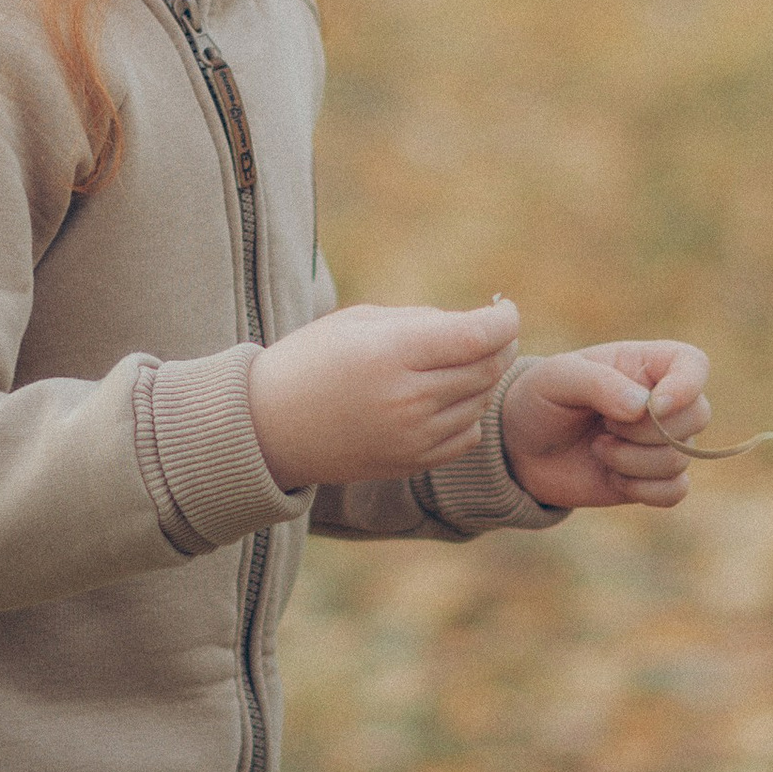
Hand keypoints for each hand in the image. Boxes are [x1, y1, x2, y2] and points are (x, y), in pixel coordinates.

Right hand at [248, 299, 521, 495]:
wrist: (268, 427)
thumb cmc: (312, 360)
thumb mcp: (359, 320)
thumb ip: (422, 319)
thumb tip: (478, 325)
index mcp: (391, 353)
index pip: (478, 337)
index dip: (504, 319)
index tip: (503, 308)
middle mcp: (407, 399)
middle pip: (487, 368)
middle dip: (500, 344)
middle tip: (492, 331)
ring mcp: (412, 437)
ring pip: (481, 401)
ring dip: (483, 377)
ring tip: (459, 361)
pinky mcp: (411, 463)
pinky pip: (467, 435)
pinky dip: (469, 413)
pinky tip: (445, 397)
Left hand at [497, 339, 710, 510]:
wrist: (521, 449)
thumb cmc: (540, 400)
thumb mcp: (556, 378)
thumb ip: (599, 383)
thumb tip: (645, 407)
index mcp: (646, 364)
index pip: (694, 364)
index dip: (686, 386)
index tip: (654, 404)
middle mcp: (664, 401)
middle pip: (698, 414)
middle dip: (646, 430)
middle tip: (604, 425)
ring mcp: (662, 441)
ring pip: (681, 457)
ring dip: (632, 460)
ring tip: (597, 448)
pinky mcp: (654, 479)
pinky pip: (675, 491)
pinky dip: (642, 489)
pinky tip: (612, 477)